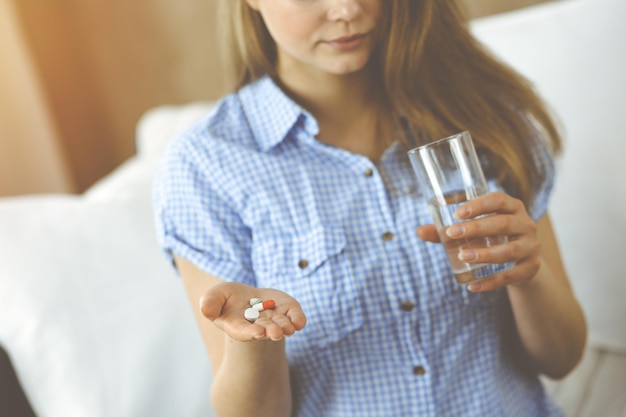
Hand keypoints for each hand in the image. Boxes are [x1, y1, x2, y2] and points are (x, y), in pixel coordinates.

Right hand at [199, 282, 306, 341]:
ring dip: (285, 327)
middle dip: (271, 331)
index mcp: (238, 326)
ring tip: (287, 328)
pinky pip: (295, 317)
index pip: (244, 331)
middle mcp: (258, 326)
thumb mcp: (215, 296)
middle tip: (275, 333)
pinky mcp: (287, 310)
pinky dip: (298, 320)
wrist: (247, 297)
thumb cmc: (227, 299)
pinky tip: (299, 322)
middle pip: (265, 330)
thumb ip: (210, 303)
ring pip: (281, 325)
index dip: (251, 332)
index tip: (258, 332)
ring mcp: (274, 319)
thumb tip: (206, 310)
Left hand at [417, 192, 540, 291]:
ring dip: (484, 254)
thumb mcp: (475, 230)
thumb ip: (449, 230)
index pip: (498, 200)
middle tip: (452, 233)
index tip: (457, 213)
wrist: (522, 261)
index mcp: (512, 207)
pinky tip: (472, 286)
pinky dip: (490, 282)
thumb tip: (418, 231)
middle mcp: (525, 224)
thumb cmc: (492, 237)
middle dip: (476, 228)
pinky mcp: (531, 268)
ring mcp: (531, 247)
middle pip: (503, 224)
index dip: (478, 205)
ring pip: (509, 250)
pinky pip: (511, 276)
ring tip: (462, 256)